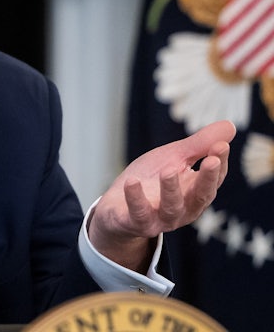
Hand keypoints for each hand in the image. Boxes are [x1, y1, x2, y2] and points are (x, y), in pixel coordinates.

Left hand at [88, 120, 235, 271]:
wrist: (117, 207)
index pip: (213, 180)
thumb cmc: (150, 179)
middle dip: (207, 179)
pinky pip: (138, 214)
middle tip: (212, 159)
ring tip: (168, 170)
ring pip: (171, 208)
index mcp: (195, 193)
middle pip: (200, 197)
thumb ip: (198, 145)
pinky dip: (136, 198)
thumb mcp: (173, 158)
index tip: (222, 145)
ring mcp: (160, 219)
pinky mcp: (135, 223)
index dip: (219, 163)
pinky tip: (132, 181)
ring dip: (171, 189)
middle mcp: (183, 210)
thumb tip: (230, 125)